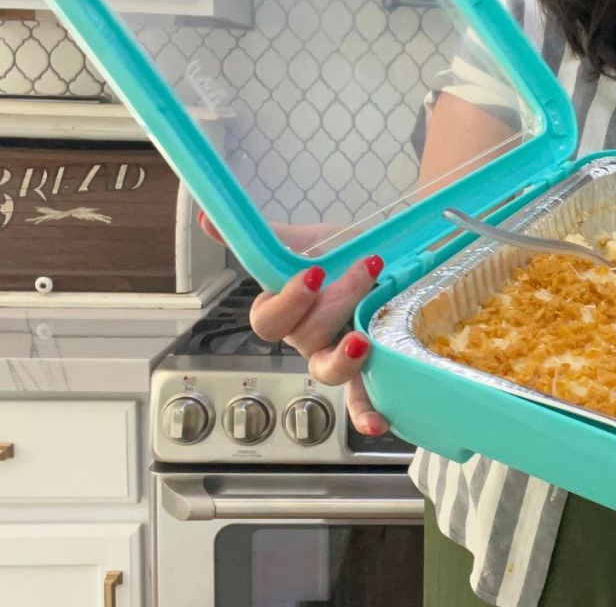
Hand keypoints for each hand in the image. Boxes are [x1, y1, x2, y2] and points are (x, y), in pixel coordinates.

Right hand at [197, 210, 389, 435]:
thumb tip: (206, 218)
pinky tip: (378, 425)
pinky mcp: (362, 371)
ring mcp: (330, 358)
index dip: (287, 301)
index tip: (315, 272)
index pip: (267, 319)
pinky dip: (365, 414)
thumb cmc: (337, 253)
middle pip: (304, 337)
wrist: (381, 260)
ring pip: (326, 371)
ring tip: (363, 341)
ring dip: (343, 359)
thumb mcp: (303, 240)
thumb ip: (261, 237)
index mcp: (284, 310)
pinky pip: (358, 400)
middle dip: (335, 304)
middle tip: (365, 272)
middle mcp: (303, 339)